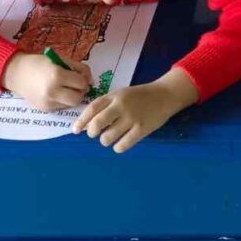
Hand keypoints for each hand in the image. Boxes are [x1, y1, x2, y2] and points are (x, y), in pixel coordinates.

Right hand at [2, 52, 91, 111]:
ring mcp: (48, 102)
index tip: (81, 74)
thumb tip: (91, 80)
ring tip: (67, 87)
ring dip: (73, 96)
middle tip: (77, 83)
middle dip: (81, 91)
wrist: (17, 73)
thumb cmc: (40, 63)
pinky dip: (64, 100)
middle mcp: (52, 92)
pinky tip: (58, 92)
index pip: (81, 83)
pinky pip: (62, 107)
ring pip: (71, 104)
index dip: (85, 78)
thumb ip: (77, 68)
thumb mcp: (60, 60)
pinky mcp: (45, 109)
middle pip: (78, 98)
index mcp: (57, 75)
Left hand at [73, 70, 197, 152]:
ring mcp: (132, 118)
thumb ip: (106, 105)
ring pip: (107, 138)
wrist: (165, 95)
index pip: (92, 108)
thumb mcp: (121, 94)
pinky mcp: (141, 130)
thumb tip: (88, 123)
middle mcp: (121, 106)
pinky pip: (122, 145)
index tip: (75, 130)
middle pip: (97, 124)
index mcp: (115, 96)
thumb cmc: (140, 95)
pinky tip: (121, 142)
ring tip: (112, 136)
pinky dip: (118, 147)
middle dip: (92, 132)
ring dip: (106, 140)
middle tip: (95, 134)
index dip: (81, 121)